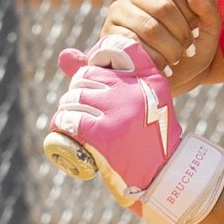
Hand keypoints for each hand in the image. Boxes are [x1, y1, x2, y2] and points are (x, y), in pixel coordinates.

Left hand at [47, 44, 223, 223]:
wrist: (162, 176)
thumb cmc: (146, 136)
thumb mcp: (136, 100)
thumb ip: (102, 75)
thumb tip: (63, 55)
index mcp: (150, 78)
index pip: (115, 47)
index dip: (98, 59)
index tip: (99, 80)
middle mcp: (137, 89)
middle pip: (86, 76)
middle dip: (78, 92)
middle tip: (84, 110)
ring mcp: (121, 111)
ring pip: (73, 98)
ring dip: (67, 111)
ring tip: (76, 123)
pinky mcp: (106, 134)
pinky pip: (69, 120)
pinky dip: (61, 124)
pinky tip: (65, 130)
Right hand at [96, 0, 222, 89]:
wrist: (175, 74)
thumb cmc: (193, 43)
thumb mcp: (209, 26)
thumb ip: (209, 7)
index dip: (192, 12)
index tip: (197, 27)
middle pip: (163, 8)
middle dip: (182, 33)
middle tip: (189, 47)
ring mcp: (119, 10)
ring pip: (149, 28)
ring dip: (170, 48)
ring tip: (177, 57)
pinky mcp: (110, 33)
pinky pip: (133, 44)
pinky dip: (154, 59)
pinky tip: (163, 66)